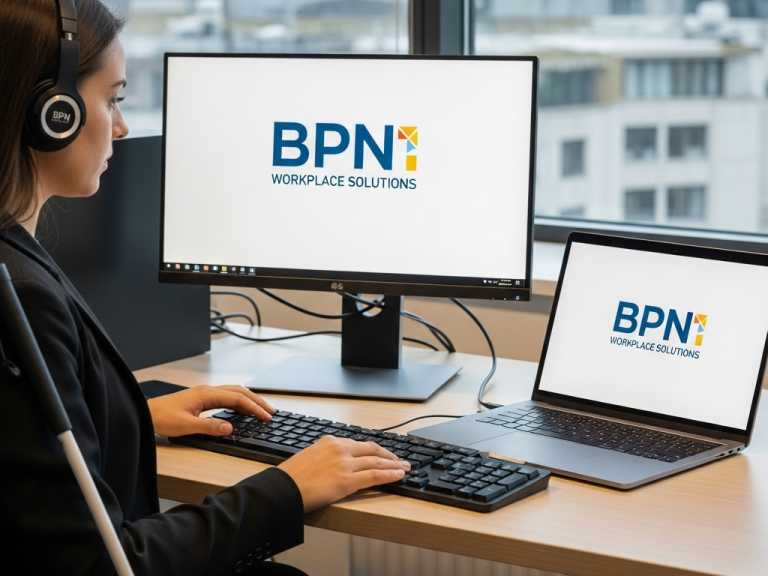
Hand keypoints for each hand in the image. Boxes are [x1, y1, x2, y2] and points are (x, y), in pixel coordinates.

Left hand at [146, 385, 274, 436]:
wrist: (146, 413)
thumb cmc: (162, 417)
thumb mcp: (186, 426)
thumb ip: (210, 427)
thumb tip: (230, 428)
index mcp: (207, 394)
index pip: (238, 399)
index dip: (254, 408)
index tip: (266, 417)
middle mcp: (208, 391)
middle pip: (240, 392)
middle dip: (257, 401)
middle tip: (271, 412)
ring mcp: (205, 393)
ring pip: (234, 392)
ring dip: (250, 400)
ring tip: (261, 409)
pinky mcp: (202, 398)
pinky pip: (227, 397)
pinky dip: (239, 402)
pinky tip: (242, 409)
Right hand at [277, 435, 410, 512]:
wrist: (282, 489)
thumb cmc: (290, 478)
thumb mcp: (308, 456)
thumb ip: (324, 456)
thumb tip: (334, 464)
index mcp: (329, 441)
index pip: (359, 444)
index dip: (375, 449)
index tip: (383, 453)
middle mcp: (339, 449)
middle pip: (372, 450)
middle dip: (389, 455)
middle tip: (400, 460)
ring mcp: (345, 464)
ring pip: (377, 462)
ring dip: (394, 465)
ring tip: (404, 468)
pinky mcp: (347, 480)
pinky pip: (374, 476)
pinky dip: (389, 475)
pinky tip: (398, 476)